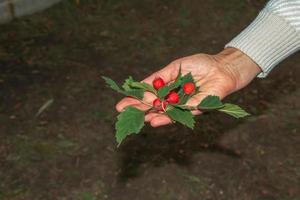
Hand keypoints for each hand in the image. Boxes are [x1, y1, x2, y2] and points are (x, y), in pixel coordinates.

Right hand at [116, 48, 260, 126]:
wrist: (221, 67)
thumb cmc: (199, 64)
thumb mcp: (174, 67)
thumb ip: (160, 77)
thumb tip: (143, 85)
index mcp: (168, 89)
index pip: (149, 96)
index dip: (135, 100)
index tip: (121, 104)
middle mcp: (174, 99)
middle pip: (154, 107)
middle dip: (139, 110)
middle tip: (123, 114)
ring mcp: (184, 105)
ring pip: (166, 113)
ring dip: (152, 116)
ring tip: (139, 119)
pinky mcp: (195, 108)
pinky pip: (180, 113)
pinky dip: (167, 117)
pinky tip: (155, 119)